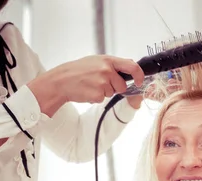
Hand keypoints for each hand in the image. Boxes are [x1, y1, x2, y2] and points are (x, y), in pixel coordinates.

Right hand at [28, 55, 144, 115]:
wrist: (61, 80)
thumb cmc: (78, 71)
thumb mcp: (96, 61)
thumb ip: (113, 65)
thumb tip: (131, 67)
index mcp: (108, 60)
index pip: (132, 66)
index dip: (139, 75)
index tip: (139, 82)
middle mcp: (107, 70)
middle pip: (122, 86)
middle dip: (114, 88)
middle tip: (100, 83)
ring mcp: (102, 82)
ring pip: (112, 93)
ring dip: (104, 92)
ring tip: (91, 85)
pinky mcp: (98, 94)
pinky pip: (103, 99)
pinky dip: (96, 98)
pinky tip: (87, 91)